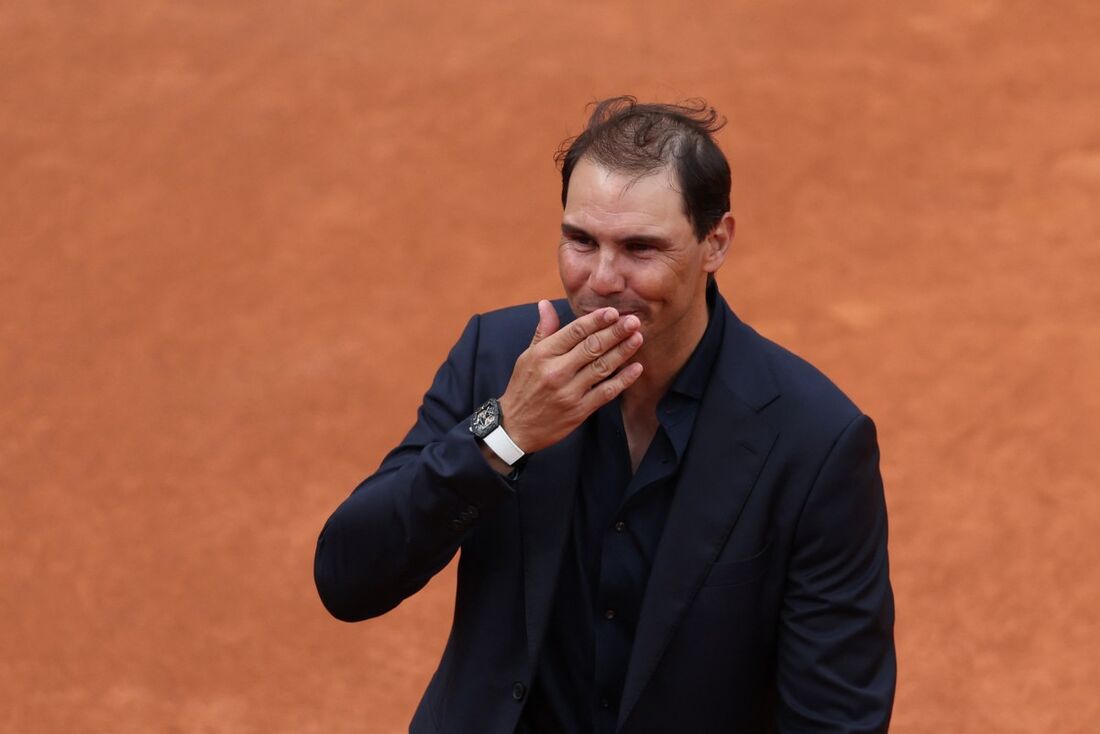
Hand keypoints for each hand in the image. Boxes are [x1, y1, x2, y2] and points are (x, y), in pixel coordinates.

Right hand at [498, 301, 643, 453]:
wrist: (515, 427)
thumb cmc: (522, 388)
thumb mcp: (527, 356)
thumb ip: (543, 330)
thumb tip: (546, 304)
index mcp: (543, 354)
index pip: (575, 332)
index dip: (596, 320)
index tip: (613, 312)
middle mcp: (556, 371)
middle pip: (592, 347)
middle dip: (615, 332)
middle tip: (634, 321)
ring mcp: (569, 392)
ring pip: (602, 367)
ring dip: (622, 351)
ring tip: (637, 338)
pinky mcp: (579, 410)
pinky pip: (606, 392)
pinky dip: (623, 380)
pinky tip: (636, 368)